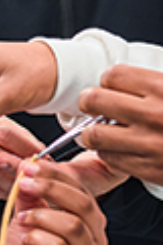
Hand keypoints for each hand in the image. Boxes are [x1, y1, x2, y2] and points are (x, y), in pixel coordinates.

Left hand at [0, 160, 107, 244]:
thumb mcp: (27, 215)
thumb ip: (29, 194)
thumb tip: (25, 168)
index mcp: (89, 220)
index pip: (81, 189)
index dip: (55, 174)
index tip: (28, 166)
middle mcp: (95, 239)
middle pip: (83, 204)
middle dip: (50, 188)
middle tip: (23, 183)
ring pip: (73, 226)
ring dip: (41, 216)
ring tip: (22, 219)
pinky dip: (37, 237)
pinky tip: (27, 238)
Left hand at [76, 64, 162, 184]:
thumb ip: (153, 84)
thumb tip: (118, 81)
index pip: (112, 75)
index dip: (109, 81)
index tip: (112, 86)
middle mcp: (153, 115)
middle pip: (94, 101)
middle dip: (92, 102)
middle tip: (96, 106)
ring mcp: (149, 144)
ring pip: (95, 135)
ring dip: (95, 132)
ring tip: (105, 130)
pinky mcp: (149, 169)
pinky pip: (111, 160)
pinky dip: (110, 154)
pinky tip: (122, 149)